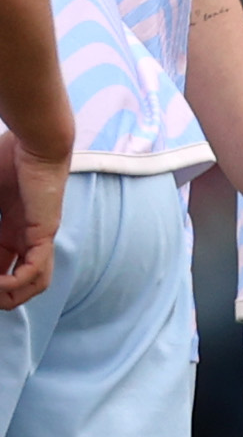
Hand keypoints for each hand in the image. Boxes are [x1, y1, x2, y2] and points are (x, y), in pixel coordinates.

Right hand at [0, 135, 57, 309]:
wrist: (33, 141)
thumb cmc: (5, 159)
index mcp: (13, 230)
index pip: (0, 266)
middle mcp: (28, 238)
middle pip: (19, 281)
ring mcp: (38, 237)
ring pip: (33, 283)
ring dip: (9, 296)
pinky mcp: (44, 232)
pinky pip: (35, 270)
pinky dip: (16, 283)